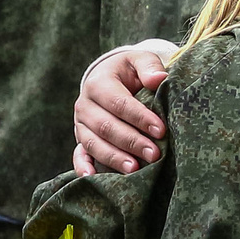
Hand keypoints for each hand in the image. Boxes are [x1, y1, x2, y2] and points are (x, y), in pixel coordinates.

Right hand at [73, 44, 173, 174]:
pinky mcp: (81, 139)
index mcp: (98, 84)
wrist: (109, 78)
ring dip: (114, 157)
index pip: (119, 103)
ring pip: (94, 143)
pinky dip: (83, 167)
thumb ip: (149, 67)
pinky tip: (92, 178)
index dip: (139, 118)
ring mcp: (80, 124)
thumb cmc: (130, 71)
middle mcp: (85, 105)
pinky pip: (79, 154)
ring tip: (135, 169)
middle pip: (107, 127)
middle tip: (154, 154)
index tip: (160, 130)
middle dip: (131, 142)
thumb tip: (159, 79)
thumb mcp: (139, 60)